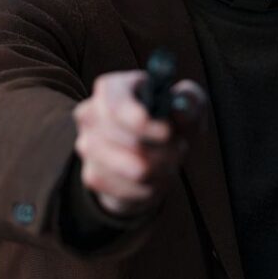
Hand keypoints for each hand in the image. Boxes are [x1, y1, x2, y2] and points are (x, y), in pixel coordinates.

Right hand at [71, 70, 206, 217]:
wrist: (154, 154)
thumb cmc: (170, 120)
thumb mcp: (187, 104)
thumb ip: (190, 100)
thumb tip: (180, 109)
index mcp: (111, 88)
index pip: (116, 107)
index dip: (142, 123)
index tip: (167, 132)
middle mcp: (90, 114)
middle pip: (129, 141)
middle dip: (165, 149)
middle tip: (180, 146)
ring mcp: (87, 147)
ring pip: (133, 170)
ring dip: (162, 169)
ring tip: (170, 160)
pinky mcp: (92, 177)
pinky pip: (130, 190)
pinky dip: (151, 188)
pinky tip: (155, 177)